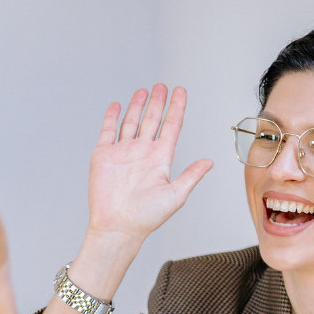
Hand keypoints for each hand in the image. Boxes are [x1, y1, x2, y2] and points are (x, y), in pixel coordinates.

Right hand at [86, 85, 212, 249]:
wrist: (117, 227)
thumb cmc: (146, 217)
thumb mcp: (176, 195)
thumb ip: (191, 175)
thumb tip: (209, 162)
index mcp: (160, 158)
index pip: (171, 126)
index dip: (177, 107)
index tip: (180, 91)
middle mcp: (142, 153)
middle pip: (152, 120)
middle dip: (157, 102)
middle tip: (161, 86)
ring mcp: (122, 153)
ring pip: (131, 122)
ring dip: (137, 106)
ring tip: (143, 91)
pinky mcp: (104, 156)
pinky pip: (108, 132)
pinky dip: (111, 117)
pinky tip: (116, 106)